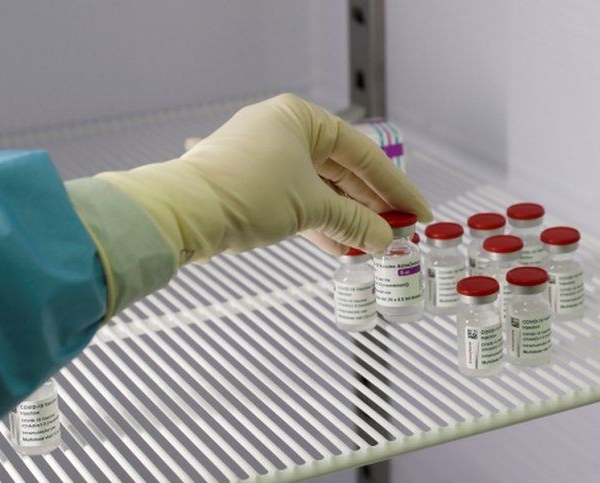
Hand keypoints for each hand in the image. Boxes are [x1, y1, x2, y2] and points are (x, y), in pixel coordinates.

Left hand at [180, 94, 431, 254]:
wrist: (183, 212)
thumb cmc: (242, 191)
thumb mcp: (312, 207)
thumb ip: (354, 223)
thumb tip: (381, 239)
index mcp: (300, 118)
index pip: (363, 154)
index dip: (395, 188)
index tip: (416, 212)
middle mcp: (283, 132)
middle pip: (342, 172)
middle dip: (370, 206)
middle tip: (397, 232)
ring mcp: (265, 159)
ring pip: (320, 190)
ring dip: (346, 220)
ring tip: (372, 245)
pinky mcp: (250, 186)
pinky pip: (297, 203)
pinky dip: (319, 224)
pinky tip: (342, 246)